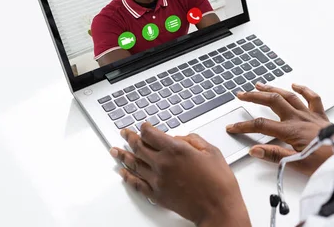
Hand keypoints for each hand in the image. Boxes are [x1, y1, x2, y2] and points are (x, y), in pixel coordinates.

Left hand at [110, 124, 250, 226]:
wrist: (217, 207)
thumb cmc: (218, 182)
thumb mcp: (211, 151)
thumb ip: (193, 140)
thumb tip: (180, 138)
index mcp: (176, 149)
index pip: (151, 134)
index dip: (145, 128)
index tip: (142, 126)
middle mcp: (163, 163)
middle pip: (139, 147)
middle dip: (130, 137)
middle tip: (124, 133)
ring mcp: (158, 180)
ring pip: (134, 164)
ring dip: (123, 155)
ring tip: (115, 150)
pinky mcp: (157, 195)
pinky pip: (137, 184)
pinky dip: (127, 177)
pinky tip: (123, 173)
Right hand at [226, 83, 333, 175]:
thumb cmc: (326, 162)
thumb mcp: (296, 164)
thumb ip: (274, 156)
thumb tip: (255, 151)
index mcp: (290, 131)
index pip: (261, 125)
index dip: (244, 125)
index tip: (232, 126)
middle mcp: (299, 118)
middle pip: (272, 101)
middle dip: (254, 97)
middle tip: (241, 94)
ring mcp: (310, 114)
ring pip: (288, 96)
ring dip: (272, 89)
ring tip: (259, 85)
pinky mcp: (321, 115)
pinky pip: (312, 98)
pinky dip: (303, 89)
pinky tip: (295, 85)